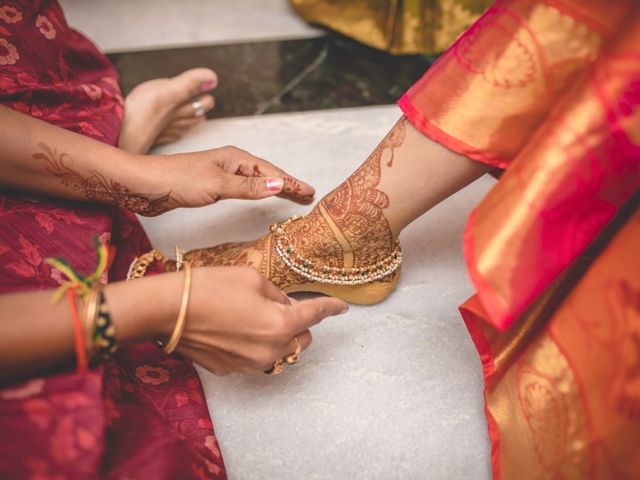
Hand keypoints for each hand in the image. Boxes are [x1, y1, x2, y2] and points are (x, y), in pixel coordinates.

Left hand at [140, 146, 315, 214]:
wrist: (145, 184)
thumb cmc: (178, 180)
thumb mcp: (218, 185)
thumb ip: (249, 187)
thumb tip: (279, 186)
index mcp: (236, 158)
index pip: (272, 172)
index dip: (292, 183)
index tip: (310, 192)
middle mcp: (232, 162)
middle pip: (267, 174)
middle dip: (288, 184)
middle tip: (308, 196)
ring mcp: (222, 173)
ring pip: (256, 181)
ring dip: (275, 189)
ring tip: (293, 196)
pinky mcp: (213, 185)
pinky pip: (244, 188)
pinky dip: (258, 193)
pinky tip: (261, 197)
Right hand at [170, 266, 347, 375]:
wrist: (166, 311)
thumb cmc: (208, 287)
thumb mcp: (252, 278)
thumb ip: (278, 294)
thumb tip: (286, 305)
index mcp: (280, 325)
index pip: (315, 316)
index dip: (331, 308)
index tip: (342, 307)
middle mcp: (269, 351)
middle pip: (301, 340)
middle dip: (299, 324)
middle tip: (280, 305)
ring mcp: (249, 364)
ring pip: (279, 352)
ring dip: (277, 337)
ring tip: (254, 316)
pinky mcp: (230, 370)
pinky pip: (255, 357)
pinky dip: (255, 345)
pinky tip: (235, 328)